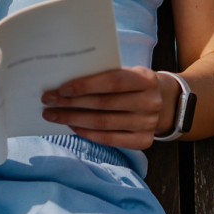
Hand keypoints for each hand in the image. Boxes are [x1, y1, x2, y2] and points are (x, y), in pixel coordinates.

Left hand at [42, 66, 170, 150]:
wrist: (165, 103)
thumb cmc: (134, 84)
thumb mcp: (129, 72)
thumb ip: (105, 75)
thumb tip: (66, 83)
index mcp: (146, 79)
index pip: (112, 82)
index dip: (85, 85)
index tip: (61, 88)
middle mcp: (150, 103)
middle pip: (103, 104)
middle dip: (71, 103)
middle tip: (48, 101)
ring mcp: (148, 124)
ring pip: (103, 123)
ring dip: (73, 118)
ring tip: (53, 115)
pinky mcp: (143, 141)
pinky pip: (109, 139)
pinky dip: (88, 133)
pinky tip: (72, 126)